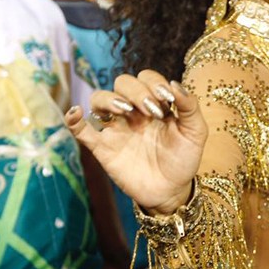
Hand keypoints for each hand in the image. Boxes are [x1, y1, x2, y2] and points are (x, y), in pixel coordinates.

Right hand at [66, 70, 207, 213]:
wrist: (172, 191)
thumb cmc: (183, 159)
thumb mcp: (196, 132)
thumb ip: (190, 106)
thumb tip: (174, 84)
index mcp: (155, 104)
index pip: (147, 78)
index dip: (154, 82)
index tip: (166, 100)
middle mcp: (133, 112)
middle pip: (123, 83)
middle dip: (136, 91)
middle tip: (150, 111)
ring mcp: (116, 128)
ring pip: (99, 99)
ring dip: (109, 99)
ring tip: (126, 110)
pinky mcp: (103, 148)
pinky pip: (81, 130)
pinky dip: (73, 120)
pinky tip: (75, 113)